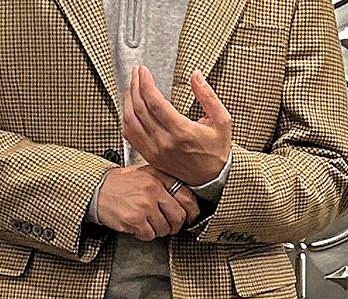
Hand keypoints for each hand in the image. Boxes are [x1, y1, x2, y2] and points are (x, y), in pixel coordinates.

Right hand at [93, 162, 199, 239]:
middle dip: (174, 225)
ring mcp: (144, 205)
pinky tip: (136, 226)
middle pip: (178, 217)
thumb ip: (163, 183)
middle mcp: (153, 190)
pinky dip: (144, 234)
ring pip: (164, 229)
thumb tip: (185, 200)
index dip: (192, 211)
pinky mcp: (135, 219)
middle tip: (167, 226)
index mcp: (158, 177)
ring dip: (157, 230)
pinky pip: (149, 235)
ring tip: (146, 223)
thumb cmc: (120, 184)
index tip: (191, 217)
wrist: (96, 189)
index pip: (186, 196)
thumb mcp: (144, 174)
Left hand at [123, 64, 231, 186]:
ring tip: (131, 87)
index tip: (143, 70)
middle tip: (136, 73)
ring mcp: (155, 151)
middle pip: (140, 109)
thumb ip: (208, 96)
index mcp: (182, 132)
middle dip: (135, 86)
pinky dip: (126, 120)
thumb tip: (195, 75)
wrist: (210, 179)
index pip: (155, 103)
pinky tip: (129, 109)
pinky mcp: (151, 157)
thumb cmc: (216, 150)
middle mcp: (165, 143)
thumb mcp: (221, 120)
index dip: (146, 83)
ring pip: (131, 122)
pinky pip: (131, 137)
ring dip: (128, 101)